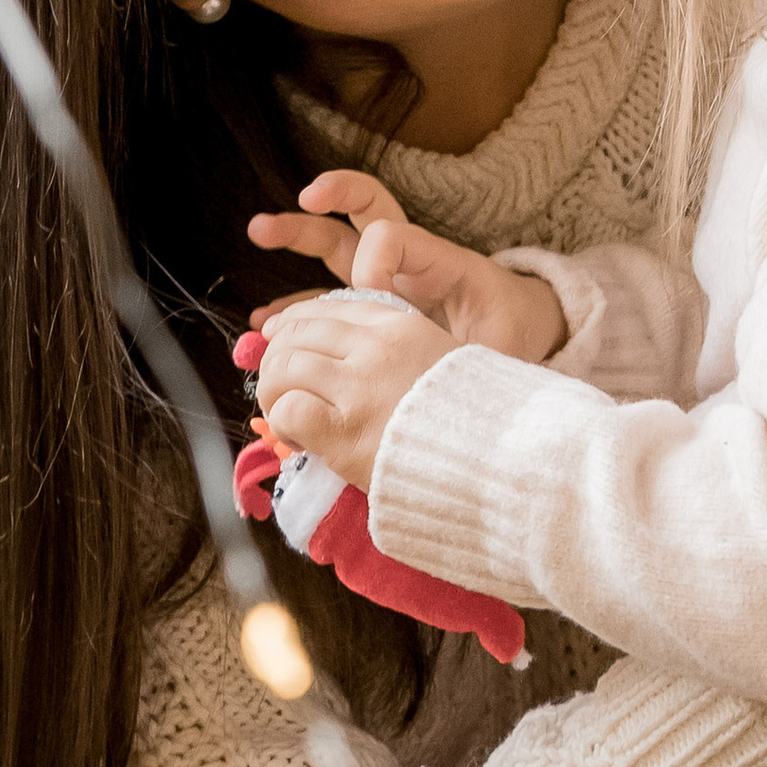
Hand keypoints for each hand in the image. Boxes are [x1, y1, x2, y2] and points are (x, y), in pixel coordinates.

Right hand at [250, 171, 565, 361]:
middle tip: (276, 220)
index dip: (372, 261)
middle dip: (316, 211)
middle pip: (354, 219)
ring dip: (295, 236)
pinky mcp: (371, 310)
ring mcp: (383, 282)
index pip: (389, 234)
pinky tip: (266, 324)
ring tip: (258, 232)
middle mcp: (403, 262)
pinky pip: (327, 302)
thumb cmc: (511, 329)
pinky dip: (297, 307)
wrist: (522, 333)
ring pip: (334, 248)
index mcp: (435, 258)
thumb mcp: (498, 336)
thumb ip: (468, 346)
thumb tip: (438, 362)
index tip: (374, 296)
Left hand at [253, 289, 455, 488]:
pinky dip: (283, 422)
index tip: (280, 336)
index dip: (294, 322)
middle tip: (279, 384)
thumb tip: (343, 351)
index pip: (327, 307)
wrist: (493, 459)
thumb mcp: (441, 358)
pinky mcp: (345, 432)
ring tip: (284, 413)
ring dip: (273, 391)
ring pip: (284, 367)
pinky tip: (297, 436)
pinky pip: (289, 410)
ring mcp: (359, 388)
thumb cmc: (470, 416)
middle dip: (277, 357)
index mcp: (400, 325)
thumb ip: (397, 347)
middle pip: (297, 333)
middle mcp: (376, 348)